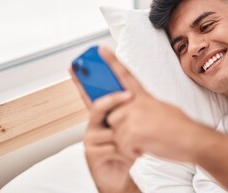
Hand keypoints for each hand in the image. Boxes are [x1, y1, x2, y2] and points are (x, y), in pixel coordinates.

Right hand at [69, 63, 137, 192]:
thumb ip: (128, 110)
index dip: (93, 74)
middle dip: (114, 100)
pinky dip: (125, 150)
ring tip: (136, 143)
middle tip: (129, 97)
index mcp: (104, 115)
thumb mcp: (132, 126)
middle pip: (99, 104)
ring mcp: (90, 138)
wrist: (122, 173)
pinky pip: (110, 145)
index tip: (92, 55)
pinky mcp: (91, 153)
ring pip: (108, 127)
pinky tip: (130, 155)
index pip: (95, 91)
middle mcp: (94, 123)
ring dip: (126, 136)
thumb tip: (131, 91)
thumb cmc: (128, 148)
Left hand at [100, 47, 201, 162]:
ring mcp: (134, 116)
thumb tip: (132, 110)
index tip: (100, 49)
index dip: (112, 61)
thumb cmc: (180, 128)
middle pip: (112, 115)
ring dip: (128, 142)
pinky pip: (121, 146)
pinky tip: (146, 147)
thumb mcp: (162, 109)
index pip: (125, 75)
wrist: (193, 140)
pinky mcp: (132, 132)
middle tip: (142, 133)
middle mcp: (137, 103)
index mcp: (144, 96)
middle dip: (122, 129)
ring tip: (147, 140)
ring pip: (115, 132)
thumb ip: (143, 106)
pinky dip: (132, 152)